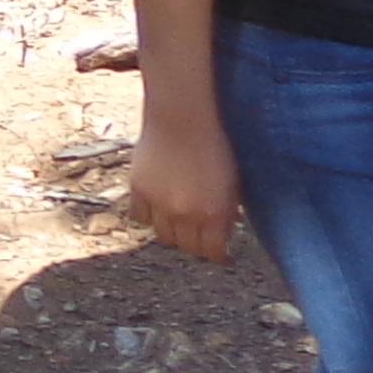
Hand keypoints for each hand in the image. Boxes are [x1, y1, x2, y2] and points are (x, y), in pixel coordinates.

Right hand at [130, 110, 244, 261]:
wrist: (183, 117)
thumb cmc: (215, 144)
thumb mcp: (233, 181)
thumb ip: (228, 210)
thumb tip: (227, 230)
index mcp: (215, 213)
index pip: (212, 252)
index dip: (217, 255)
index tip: (220, 254)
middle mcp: (186, 214)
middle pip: (187, 247)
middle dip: (196, 245)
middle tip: (199, 237)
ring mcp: (160, 204)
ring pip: (163, 236)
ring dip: (172, 233)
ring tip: (178, 223)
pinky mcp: (139, 190)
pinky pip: (140, 216)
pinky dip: (148, 216)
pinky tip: (157, 209)